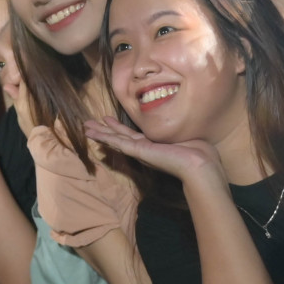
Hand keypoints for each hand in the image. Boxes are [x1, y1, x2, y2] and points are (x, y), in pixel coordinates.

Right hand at [83, 116, 223, 185]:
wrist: (198, 164)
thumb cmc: (196, 151)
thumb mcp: (181, 136)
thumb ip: (173, 131)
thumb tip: (178, 119)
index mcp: (153, 145)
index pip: (131, 136)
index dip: (118, 128)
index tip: (107, 119)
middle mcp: (144, 149)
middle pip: (119, 137)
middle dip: (104, 130)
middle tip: (88, 123)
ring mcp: (140, 150)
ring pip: (115, 140)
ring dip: (99, 133)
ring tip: (85, 127)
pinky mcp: (138, 151)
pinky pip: (117, 142)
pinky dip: (104, 137)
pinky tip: (92, 133)